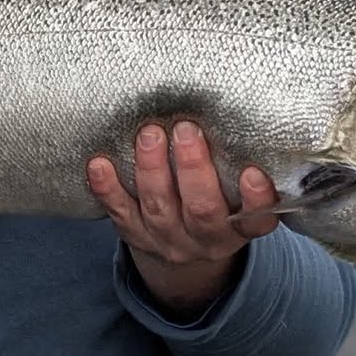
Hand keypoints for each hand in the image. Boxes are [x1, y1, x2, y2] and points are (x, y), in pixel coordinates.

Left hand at [87, 121, 279, 318]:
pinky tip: (98, 164)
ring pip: (159, 209)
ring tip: (149, 134)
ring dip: (152, 169)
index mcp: (238, 229)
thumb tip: (231, 109)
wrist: (183, 246)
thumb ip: (234, 166)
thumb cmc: (215, 201)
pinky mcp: (135, 235)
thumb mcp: (234, 194)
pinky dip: (107, 189)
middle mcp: (206, 239)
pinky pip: (120, 213)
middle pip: (202, 210)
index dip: (257, 200)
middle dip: (193, 169)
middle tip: (187, 129)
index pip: (255, 220)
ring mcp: (168, 240)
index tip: (253, 172)